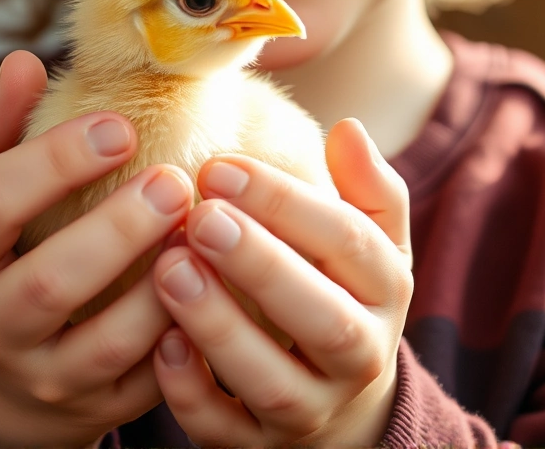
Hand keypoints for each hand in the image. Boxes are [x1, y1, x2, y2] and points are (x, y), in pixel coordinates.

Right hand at [0, 51, 191, 445]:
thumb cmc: (2, 254)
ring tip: (207, 231)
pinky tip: (222, 287)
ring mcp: (43, 378)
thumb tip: (24, 61)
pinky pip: (149, 380)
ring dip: (164, 286)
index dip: (54, 161)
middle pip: (49, 282)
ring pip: (106, 342)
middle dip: (118, 228)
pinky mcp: (96, 411)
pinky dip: (187, 335)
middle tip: (176, 180)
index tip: (120, 123)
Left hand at [150, 118, 413, 445]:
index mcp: (384, 291)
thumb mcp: (368, 243)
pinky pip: (226, 431)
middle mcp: (357, 357)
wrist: (342, 410)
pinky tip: (160, 344)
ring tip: (169, 268)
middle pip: (322, 319)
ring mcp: (309, 411)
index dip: (286, 203)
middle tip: (200, 217)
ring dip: (219, 327)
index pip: (349, 242)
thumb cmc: (339, 295)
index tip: (218, 165)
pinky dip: (192, 393)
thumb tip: (348, 128)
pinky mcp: (257, 448)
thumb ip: (365, 187)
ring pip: (271, 383)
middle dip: (261, 266)